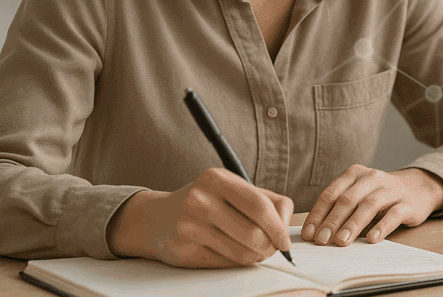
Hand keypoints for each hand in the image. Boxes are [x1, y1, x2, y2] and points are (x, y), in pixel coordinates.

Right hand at [106, 167, 293, 267]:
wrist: (157, 218)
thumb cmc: (207, 203)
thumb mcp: (233, 190)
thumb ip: (267, 201)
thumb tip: (285, 228)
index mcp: (217, 178)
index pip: (259, 206)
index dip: (278, 227)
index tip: (285, 241)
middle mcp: (200, 199)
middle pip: (254, 233)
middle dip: (269, 247)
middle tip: (270, 249)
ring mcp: (189, 225)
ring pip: (242, 253)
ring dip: (254, 257)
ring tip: (252, 251)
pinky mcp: (183, 250)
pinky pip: (225, 264)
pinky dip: (235, 263)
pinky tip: (229, 252)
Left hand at [301, 165, 442, 245]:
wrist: (418, 187)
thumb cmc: (380, 195)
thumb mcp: (359, 193)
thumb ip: (340, 206)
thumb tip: (315, 232)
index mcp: (355, 173)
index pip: (331, 194)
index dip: (318, 214)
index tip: (308, 234)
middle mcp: (371, 178)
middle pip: (348, 199)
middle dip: (332, 221)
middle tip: (321, 241)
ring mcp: (390, 189)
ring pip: (369, 205)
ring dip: (353, 224)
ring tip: (342, 242)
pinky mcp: (407, 204)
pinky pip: (393, 214)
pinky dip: (382, 227)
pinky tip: (372, 239)